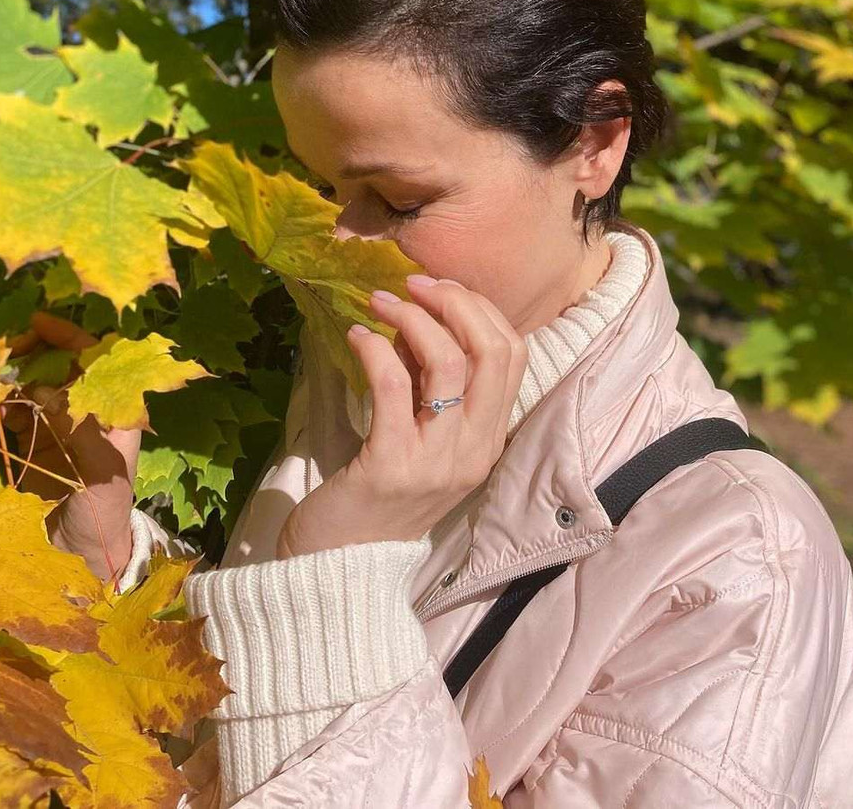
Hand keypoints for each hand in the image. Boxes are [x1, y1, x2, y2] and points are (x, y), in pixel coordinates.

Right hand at [0, 312, 140, 582]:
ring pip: (30, 386)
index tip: (34, 322)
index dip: (65, 336)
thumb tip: (45, 389)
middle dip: (27, 355)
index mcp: (113, 408)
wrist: (86, 552)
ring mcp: (58, 424)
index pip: (93, 357)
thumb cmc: (105, 509)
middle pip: (56, 365)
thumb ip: (77, 428)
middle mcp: (86, 409)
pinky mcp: (34, 443)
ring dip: (7, 385)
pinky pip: (13, 414)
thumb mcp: (102, 470)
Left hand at [275, 275, 527, 558]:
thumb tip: (422, 317)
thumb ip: (431, 384)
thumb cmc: (378, 494)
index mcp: (490, 440)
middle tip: (415, 284)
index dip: (481, 309)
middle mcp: (475, 450)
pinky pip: (392, 385)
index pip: (514, 355)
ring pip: (447, 362)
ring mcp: (438, 461)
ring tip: (379, 302)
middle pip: (493, 351)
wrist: (338, 567)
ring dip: (412, 318)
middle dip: (456, 301)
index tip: (441, 288)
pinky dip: (375, 348)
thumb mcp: (422, 436)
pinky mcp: (391, 465)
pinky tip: (357, 337)